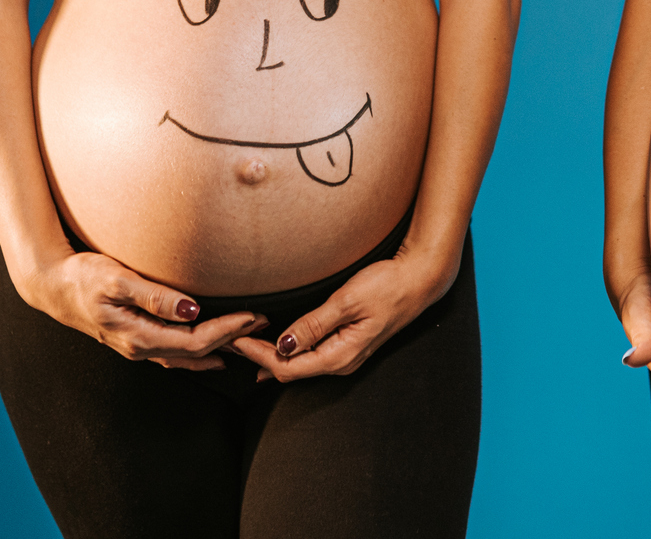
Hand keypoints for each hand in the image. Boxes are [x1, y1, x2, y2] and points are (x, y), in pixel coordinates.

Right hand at [24, 250, 264, 370]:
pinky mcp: (135, 339)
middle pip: (196, 352)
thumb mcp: (117, 280)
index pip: (195, 341)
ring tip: (248, 339)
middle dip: (231, 338)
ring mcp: (137, 347)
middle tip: (263, 322)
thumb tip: (192, 309)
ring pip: (187, 357)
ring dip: (219, 348)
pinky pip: (174, 354)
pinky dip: (198, 353)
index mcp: (139, 336)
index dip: (227, 330)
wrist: (51, 286)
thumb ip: (154, 296)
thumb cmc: (82, 277)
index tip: (253, 316)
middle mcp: (140, 348)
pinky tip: (211, 352)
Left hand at [232, 245, 455, 381]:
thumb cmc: (388, 286)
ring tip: (245, 341)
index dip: (258, 356)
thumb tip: (283, 345)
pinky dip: (288, 350)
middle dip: (259, 358)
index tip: (235, 340)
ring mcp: (345, 355)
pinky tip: (275, 344)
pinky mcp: (347, 345)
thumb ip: (314, 324)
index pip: (288, 366)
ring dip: (271, 355)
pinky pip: (310, 356)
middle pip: (290, 371)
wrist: (420, 280)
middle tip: (230, 340)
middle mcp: (341, 362)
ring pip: (299, 365)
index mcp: (340, 356)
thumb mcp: (348, 301)